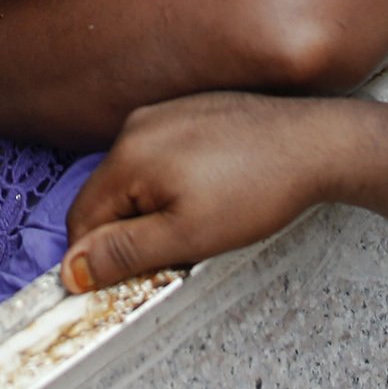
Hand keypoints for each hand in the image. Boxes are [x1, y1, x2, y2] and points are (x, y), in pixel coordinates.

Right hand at [62, 92, 387, 293]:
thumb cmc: (257, 191)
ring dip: (152, 208)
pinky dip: (172, 183)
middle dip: (129, 231)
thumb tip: (70, 270)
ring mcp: (164, 113)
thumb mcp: (186, 237)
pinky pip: (161, 155)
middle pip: (106, 196)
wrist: (317, 144)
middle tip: (177, 251)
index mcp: (128, 155)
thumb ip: (123, 253)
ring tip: (201, 219)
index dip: (97, 258)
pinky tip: (213, 192)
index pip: (81, 219)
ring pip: (135, 178)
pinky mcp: (190, 110)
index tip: (130, 277)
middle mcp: (137, 125)